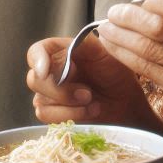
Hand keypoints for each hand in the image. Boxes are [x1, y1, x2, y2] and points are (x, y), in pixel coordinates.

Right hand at [26, 30, 151, 125]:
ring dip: (68, 106)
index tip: (45, 71)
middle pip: (34, 80)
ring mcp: (50, 96)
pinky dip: (69, 116)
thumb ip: (82, 44)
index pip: (35, 52)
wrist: (128, 102)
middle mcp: (51, 73)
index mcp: (60, 53)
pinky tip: (89, 112)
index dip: (36, 60)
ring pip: (40, 102)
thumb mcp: (104, 51)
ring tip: (92, 103)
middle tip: (87, 93)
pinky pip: (48, 118)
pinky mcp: (54, 115)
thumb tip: (61, 54)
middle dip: (60, 91)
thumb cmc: (116, 74)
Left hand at [97, 0, 162, 129]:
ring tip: (105, 29)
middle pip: (158, 29)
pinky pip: (147, 71)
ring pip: (147, 51)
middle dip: (127, 18)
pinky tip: (114, 47)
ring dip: (119, 38)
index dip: (154, 1)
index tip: (138, 1)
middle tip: (112, 12)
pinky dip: (125, 56)